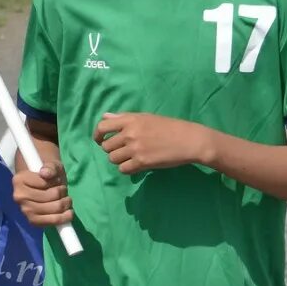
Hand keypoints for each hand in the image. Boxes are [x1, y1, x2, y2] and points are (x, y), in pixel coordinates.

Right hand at [13, 161, 72, 227]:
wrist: (40, 187)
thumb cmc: (47, 174)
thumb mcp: (51, 165)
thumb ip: (50, 167)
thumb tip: (45, 173)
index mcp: (19, 180)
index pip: (44, 183)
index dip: (55, 181)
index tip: (56, 180)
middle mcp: (19, 197)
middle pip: (50, 196)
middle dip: (62, 192)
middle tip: (63, 189)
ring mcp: (25, 211)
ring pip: (54, 208)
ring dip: (65, 203)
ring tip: (66, 199)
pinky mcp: (33, 221)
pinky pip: (52, 222)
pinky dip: (64, 217)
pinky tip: (68, 212)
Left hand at [92, 113, 207, 174]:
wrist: (188, 140)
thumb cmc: (169, 127)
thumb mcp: (146, 117)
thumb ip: (124, 118)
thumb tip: (105, 116)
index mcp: (130, 119)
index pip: (102, 126)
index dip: (97, 135)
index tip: (100, 140)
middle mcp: (130, 133)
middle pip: (106, 146)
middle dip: (111, 149)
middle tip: (123, 150)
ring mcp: (135, 148)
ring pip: (113, 159)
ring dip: (119, 160)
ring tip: (130, 158)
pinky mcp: (142, 162)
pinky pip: (123, 169)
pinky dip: (127, 169)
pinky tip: (136, 165)